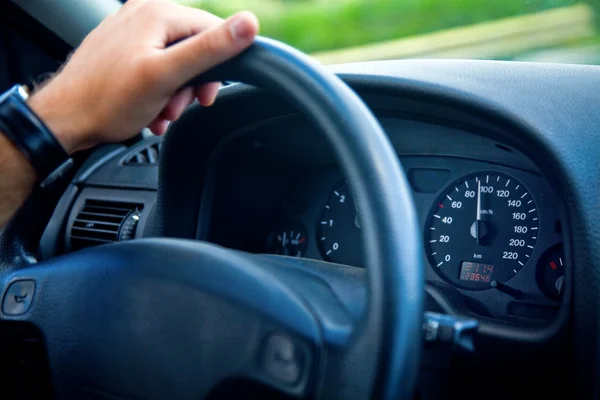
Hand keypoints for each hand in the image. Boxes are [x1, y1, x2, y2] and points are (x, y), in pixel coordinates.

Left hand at [26, 0, 258, 153]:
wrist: (64, 119)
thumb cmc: (108, 101)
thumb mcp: (167, 76)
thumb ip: (210, 49)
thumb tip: (249, 23)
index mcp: (157, 13)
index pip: (212, 31)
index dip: (217, 67)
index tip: (206, 97)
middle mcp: (143, 13)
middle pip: (193, 48)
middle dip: (191, 85)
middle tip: (178, 108)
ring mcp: (130, 30)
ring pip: (175, 60)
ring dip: (175, 93)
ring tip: (159, 113)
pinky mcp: (122, 48)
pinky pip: (155, 66)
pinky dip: (159, 91)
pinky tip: (151, 110)